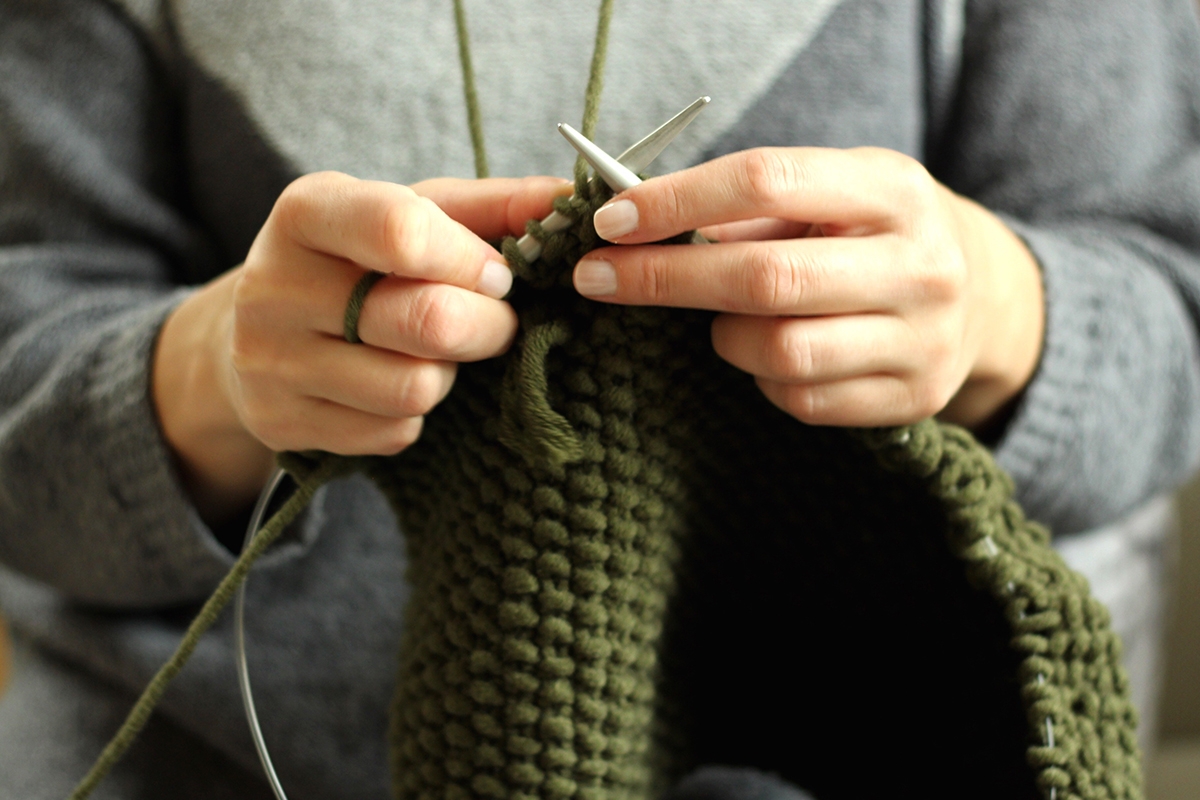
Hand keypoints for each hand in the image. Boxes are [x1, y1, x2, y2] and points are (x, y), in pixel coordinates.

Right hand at [153, 172, 567, 523]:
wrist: (257, 329)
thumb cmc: (360, 260)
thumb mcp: (415, 214)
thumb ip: (494, 206)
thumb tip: (575, 200)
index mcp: (307, 211)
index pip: (400, 229)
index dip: (472, 259)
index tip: (498, 272)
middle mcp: (274, 285)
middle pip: (427, 320)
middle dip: (487, 326)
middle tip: (494, 322)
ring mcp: (270, 361)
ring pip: (413, 388)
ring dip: (449, 375)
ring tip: (437, 354)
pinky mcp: (279, 422)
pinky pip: (391, 433)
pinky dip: (414, 416)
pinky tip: (395, 383)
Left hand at [572, 147, 1043, 430]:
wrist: (981, 298)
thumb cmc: (871, 235)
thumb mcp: (831, 193)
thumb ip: (747, 206)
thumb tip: (633, 224)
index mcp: (892, 189)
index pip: (767, 181)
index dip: (677, 201)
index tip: (609, 220)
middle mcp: (919, 265)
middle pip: (765, 278)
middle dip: (665, 279)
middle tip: (595, 278)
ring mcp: (922, 340)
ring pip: (779, 352)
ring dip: (724, 338)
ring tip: (721, 321)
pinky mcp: (912, 400)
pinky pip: (800, 401)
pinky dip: (763, 380)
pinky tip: (769, 356)